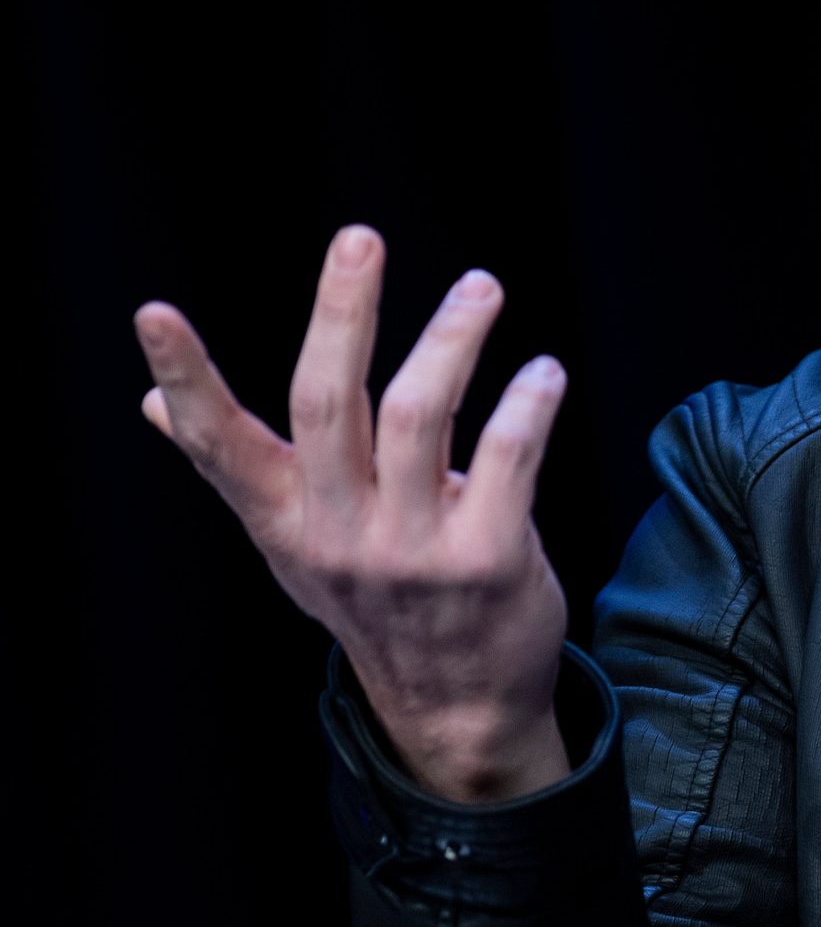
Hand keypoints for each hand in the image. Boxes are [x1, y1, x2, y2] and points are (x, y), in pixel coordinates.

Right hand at [135, 225, 573, 802]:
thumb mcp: (295, 542)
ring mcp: (410, 551)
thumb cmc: (373, 595)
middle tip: (358, 239)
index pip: (219, 442)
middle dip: (341, 314)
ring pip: (421, 416)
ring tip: (480, 287)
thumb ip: (240, 467)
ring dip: (451, 339)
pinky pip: (508, 460)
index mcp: (283, 520)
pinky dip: (527, 403)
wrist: (456, 707)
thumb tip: (151, 405)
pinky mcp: (486, 562)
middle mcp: (337, 534)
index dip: (186, 377)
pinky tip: (543, 372)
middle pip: (327, 403)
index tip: (152, 312)